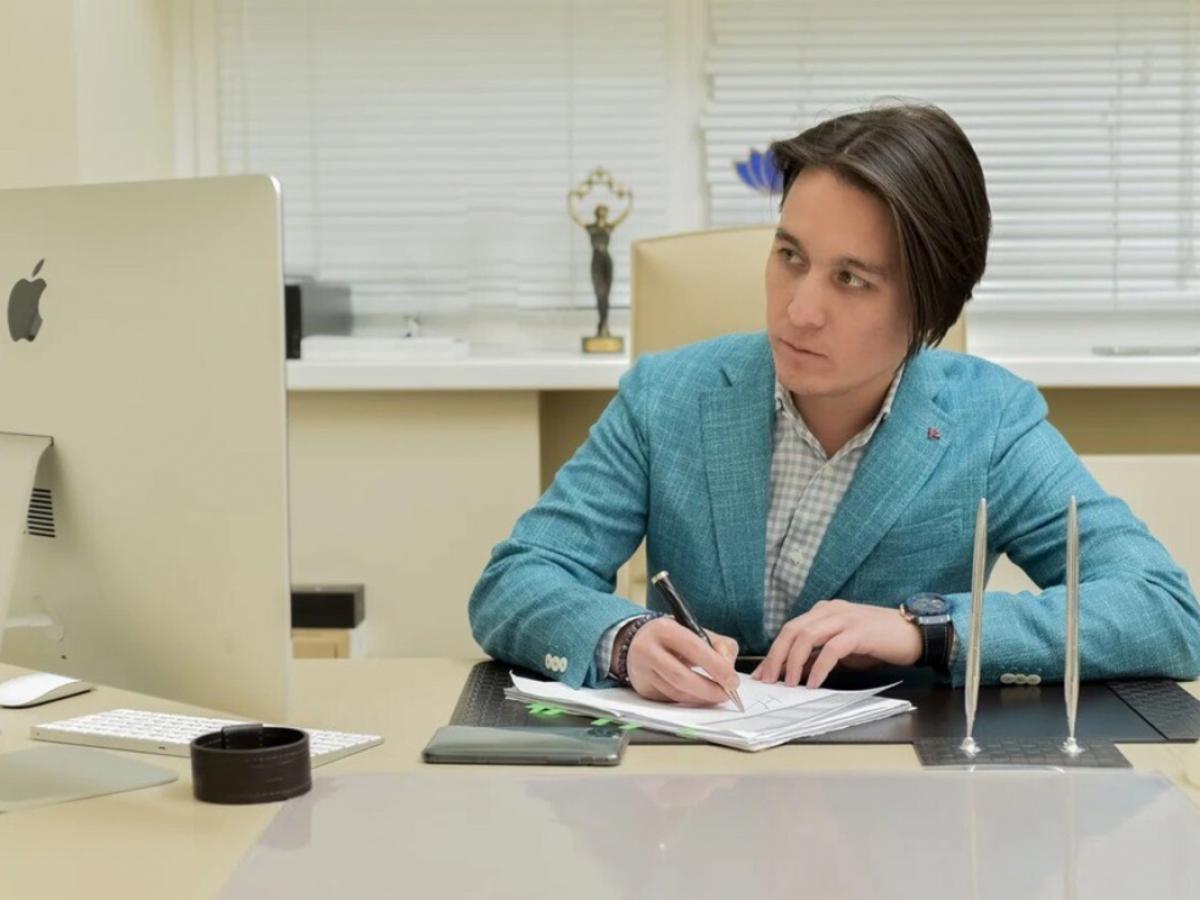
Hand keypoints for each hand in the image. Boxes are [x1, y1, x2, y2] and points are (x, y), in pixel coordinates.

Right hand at [625, 617, 739, 705]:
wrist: (638, 641)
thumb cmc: (673, 637)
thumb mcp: (696, 630)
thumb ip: (720, 646)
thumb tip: (729, 671)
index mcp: (664, 629)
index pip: (693, 649)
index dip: (716, 666)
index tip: (732, 680)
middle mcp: (648, 650)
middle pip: (681, 677)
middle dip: (708, 689)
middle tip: (726, 694)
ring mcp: (643, 672)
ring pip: (676, 693)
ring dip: (700, 698)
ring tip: (715, 695)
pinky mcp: (643, 689)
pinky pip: (670, 700)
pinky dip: (688, 700)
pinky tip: (698, 696)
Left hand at [751, 599, 921, 688]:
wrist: (913, 634)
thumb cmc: (878, 642)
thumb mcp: (842, 648)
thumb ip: (818, 654)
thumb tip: (794, 671)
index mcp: (823, 611)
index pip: (790, 630)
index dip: (773, 651)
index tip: (762, 673)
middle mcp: (831, 610)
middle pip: (792, 631)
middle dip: (776, 656)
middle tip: (768, 680)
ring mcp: (845, 618)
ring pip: (807, 636)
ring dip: (794, 662)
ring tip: (789, 683)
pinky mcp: (860, 632)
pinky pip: (832, 649)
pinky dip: (820, 667)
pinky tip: (814, 683)